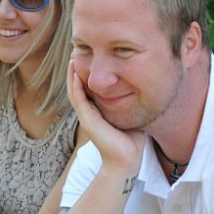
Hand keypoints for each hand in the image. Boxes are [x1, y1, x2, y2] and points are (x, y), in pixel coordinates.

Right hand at [67, 59, 145, 173]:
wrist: (127, 160)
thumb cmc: (131, 142)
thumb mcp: (130, 116)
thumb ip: (131, 103)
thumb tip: (141, 90)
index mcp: (98, 112)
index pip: (88, 90)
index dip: (85, 74)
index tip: (87, 59)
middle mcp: (89, 114)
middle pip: (78, 88)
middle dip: (76, 71)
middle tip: (75, 53)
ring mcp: (87, 117)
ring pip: (74, 92)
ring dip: (72, 76)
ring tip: (72, 59)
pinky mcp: (88, 121)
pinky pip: (79, 100)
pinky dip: (76, 86)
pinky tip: (75, 74)